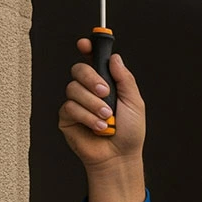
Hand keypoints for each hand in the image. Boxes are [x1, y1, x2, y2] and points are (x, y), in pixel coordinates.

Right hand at [59, 39, 146, 201]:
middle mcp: (89, 91)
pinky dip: (87, 117)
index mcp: (106, 84)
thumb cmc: (130, 132)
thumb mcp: (135, 102)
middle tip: (105, 93)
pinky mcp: (67, 117)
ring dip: (94, 104)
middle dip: (91, 79)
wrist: (120, 156)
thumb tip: (115, 58)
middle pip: (78, 70)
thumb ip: (125, 79)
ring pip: (73, 89)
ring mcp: (77, 103)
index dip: (88, 49)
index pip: (92, 61)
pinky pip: (70, 107)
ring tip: (107, 118)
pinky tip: (99, 127)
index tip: (86, 44)